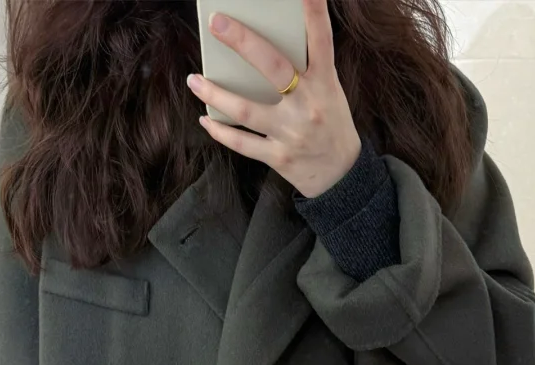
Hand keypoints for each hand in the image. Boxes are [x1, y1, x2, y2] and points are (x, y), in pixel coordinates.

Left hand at [187, 0, 361, 198]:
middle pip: (273, 68)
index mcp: (325, 83)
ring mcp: (292, 133)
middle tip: (218, 22)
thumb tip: (262, 47)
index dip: (315, 12)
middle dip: (244, 43)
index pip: (322, 41)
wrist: (342, 177)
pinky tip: (206, 120)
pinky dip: (221, 132)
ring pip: (247, 110)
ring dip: (216, 94)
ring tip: (193, 80)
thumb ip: (306, 70)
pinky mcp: (279, 157)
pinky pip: (243, 143)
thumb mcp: (330, 92)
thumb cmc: (331, 124)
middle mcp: (308, 105)